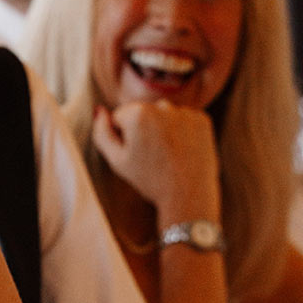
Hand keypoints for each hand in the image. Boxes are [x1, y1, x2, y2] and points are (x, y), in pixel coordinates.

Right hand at [92, 103, 221, 219]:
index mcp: (137, 113)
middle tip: (153, 157)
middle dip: (144, 130)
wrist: (189, 196)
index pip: (120, 117)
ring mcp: (185, 112)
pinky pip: (184, 120)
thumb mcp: (116, 160)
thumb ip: (101, 132)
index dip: (124, 138)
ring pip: (164, 116)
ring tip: (169, 156)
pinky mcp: (202, 120)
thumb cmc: (150, 180)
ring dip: (163, 130)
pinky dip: (182, 132)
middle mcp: (162, 106)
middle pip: (142, 113)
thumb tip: (100, 110)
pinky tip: (183, 151)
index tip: (137, 155)